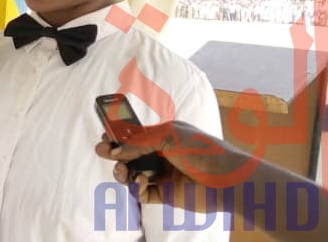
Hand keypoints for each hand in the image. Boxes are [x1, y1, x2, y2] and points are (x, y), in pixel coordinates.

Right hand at [94, 121, 216, 211]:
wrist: (225, 179)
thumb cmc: (203, 150)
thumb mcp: (168, 135)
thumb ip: (138, 141)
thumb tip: (115, 151)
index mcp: (163, 135)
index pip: (135, 133)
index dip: (119, 134)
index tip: (105, 134)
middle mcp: (161, 154)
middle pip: (129, 154)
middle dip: (113, 153)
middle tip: (102, 151)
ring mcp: (162, 174)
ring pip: (131, 174)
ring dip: (122, 171)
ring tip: (122, 171)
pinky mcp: (164, 194)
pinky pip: (141, 193)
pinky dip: (137, 188)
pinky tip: (141, 181)